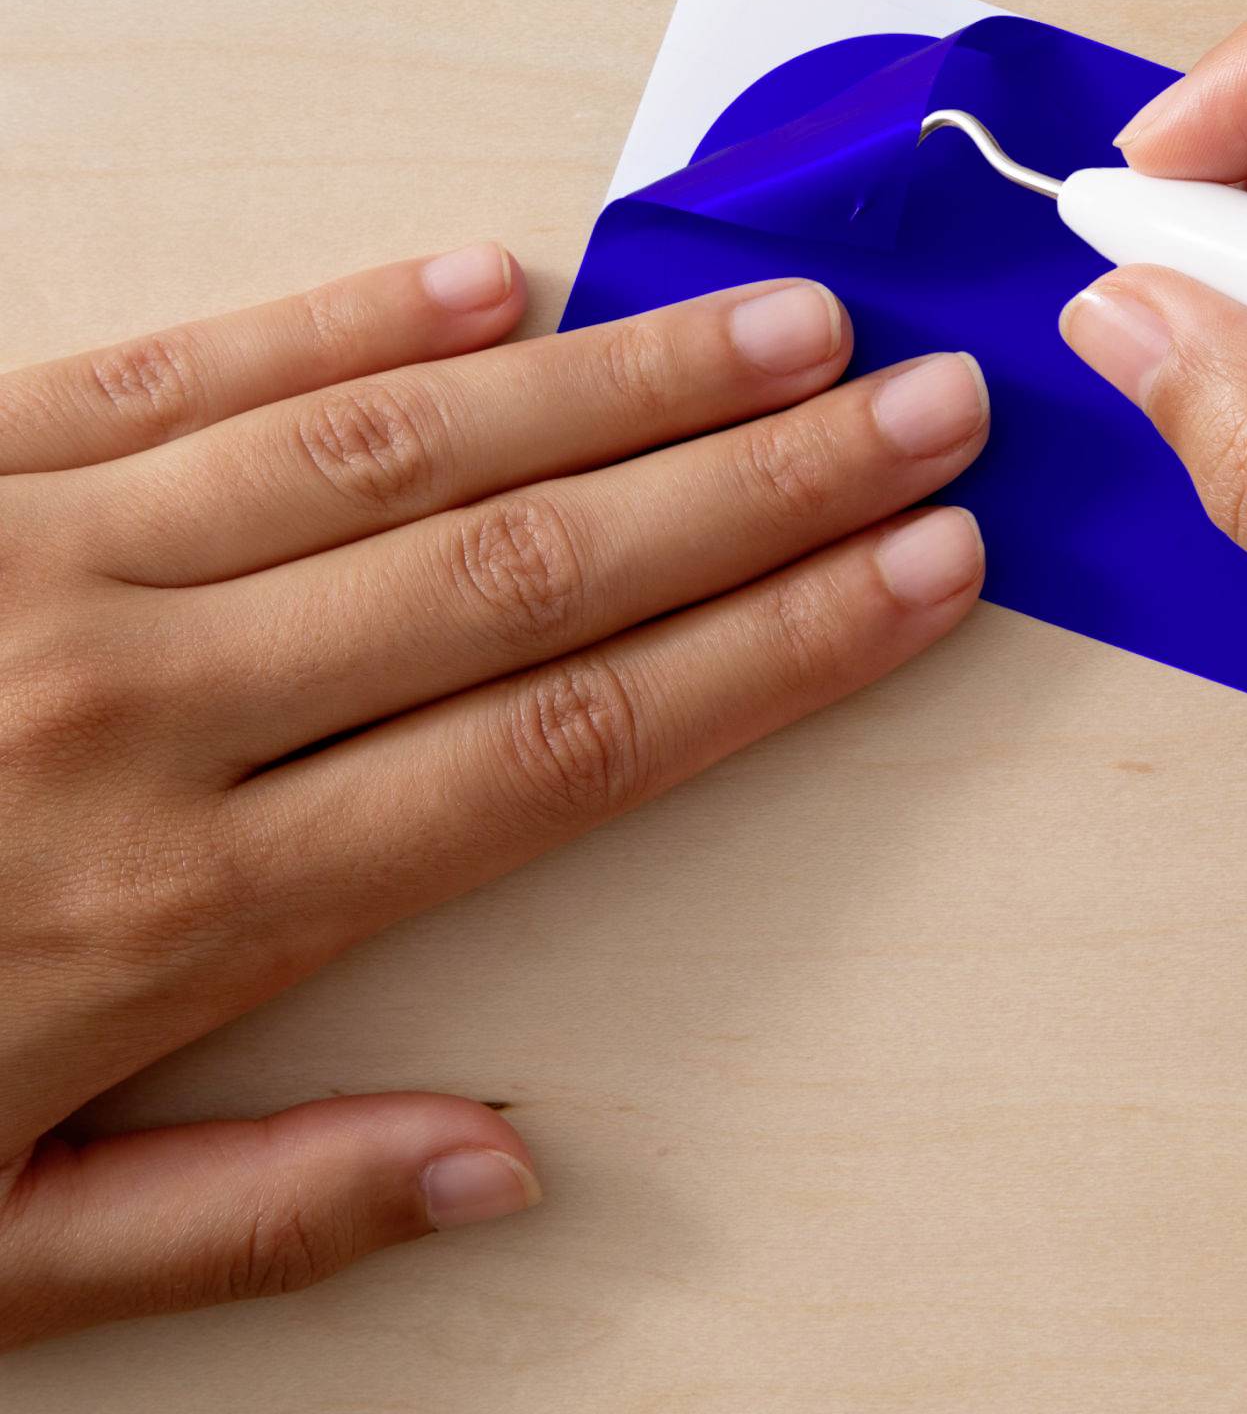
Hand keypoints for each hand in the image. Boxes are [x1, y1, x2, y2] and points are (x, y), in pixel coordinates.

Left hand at [0, 246, 986, 1347]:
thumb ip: (256, 1207)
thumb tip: (513, 1155)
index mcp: (179, 912)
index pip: (571, 746)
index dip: (776, 648)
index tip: (922, 574)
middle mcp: (142, 708)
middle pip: (530, 568)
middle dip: (762, 482)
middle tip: (923, 403)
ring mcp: (39, 558)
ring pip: (393, 446)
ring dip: (614, 382)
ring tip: (783, 329)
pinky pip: (180, 370)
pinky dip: (350, 317)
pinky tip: (497, 274)